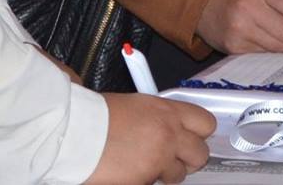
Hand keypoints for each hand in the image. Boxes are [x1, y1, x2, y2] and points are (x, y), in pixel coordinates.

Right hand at [89, 93, 212, 184]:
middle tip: (173, 157)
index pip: (205, 123)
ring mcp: (159, 160)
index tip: (191, 137)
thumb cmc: (98, 116)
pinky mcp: (146, 180)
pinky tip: (128, 170)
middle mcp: (169, 135)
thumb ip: (157, 117)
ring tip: (142, 163)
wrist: (77, 132)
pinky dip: (143, 180)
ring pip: (178, 175)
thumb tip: (169, 127)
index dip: (199, 133)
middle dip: (189, 158)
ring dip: (164, 172)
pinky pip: (153, 184)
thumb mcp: (135, 106)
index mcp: (166, 112)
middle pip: (201, 154)